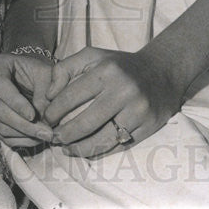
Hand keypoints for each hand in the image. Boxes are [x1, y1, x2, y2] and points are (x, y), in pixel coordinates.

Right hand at [0, 54, 55, 147]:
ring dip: (24, 134)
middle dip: (24, 124)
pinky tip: (37, 138)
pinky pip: (1, 135)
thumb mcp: (46, 72)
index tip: (33, 115)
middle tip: (47, 133)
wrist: (28, 75)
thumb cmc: (38, 71)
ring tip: (45, 136)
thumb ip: (49, 90)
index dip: (15, 103)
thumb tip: (48, 119)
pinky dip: (20, 139)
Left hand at [44, 46, 183, 157]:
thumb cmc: (119, 66)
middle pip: (85, 123)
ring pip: (102, 140)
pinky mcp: (148, 127)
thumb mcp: (92, 56)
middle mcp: (123, 91)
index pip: (71, 97)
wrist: (162, 72)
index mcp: (106, 71)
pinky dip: (100, 151)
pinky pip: (119, 146)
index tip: (47, 119)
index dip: (54, 112)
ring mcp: (138, 111)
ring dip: (80, 149)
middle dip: (64, 135)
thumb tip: (48, 95)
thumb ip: (64, 69)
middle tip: (54, 138)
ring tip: (67, 149)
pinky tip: (87, 150)